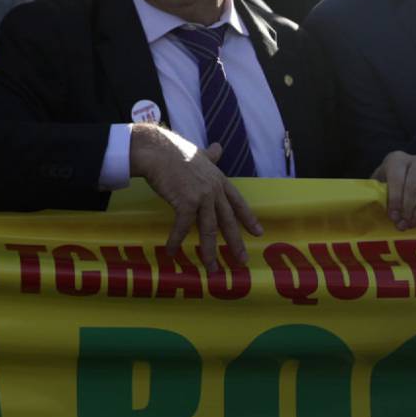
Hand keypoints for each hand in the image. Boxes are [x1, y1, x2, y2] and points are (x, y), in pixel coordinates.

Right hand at [128, 123, 261, 271]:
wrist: (157, 150)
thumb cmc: (174, 151)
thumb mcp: (198, 153)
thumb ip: (210, 155)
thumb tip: (218, 147)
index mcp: (218, 180)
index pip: (238, 202)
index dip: (248, 218)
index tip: (258, 232)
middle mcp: (214, 190)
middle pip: (227, 221)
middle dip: (236, 243)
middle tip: (242, 261)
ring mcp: (202, 196)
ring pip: (209, 229)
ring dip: (209, 251)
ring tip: (211, 269)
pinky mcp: (186, 202)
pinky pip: (182, 226)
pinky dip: (176, 240)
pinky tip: (172, 251)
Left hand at [373, 150, 415, 228]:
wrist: (408, 170)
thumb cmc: (390, 178)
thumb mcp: (381, 181)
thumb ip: (379, 192)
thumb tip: (378, 211)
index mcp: (396, 160)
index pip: (397, 179)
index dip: (395, 199)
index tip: (393, 216)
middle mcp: (415, 161)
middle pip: (413, 186)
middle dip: (407, 208)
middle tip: (402, 224)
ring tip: (412, 224)